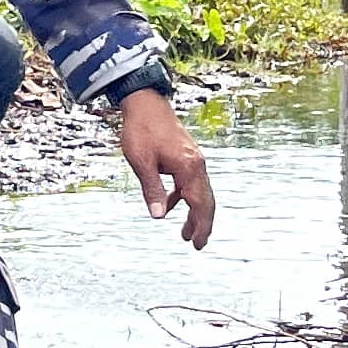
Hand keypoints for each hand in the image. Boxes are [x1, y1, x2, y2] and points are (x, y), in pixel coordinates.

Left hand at [115, 88, 217, 247]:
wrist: (145, 103)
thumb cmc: (141, 130)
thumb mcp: (141, 163)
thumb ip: (152, 190)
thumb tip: (158, 216)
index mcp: (188, 168)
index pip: (200, 205)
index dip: (201, 227)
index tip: (197, 244)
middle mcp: (196, 165)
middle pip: (206, 201)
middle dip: (202, 224)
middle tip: (197, 244)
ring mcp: (193, 160)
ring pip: (199, 192)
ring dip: (193, 213)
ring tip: (184, 232)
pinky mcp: (186, 157)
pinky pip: (189, 183)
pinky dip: (182, 197)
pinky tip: (168, 205)